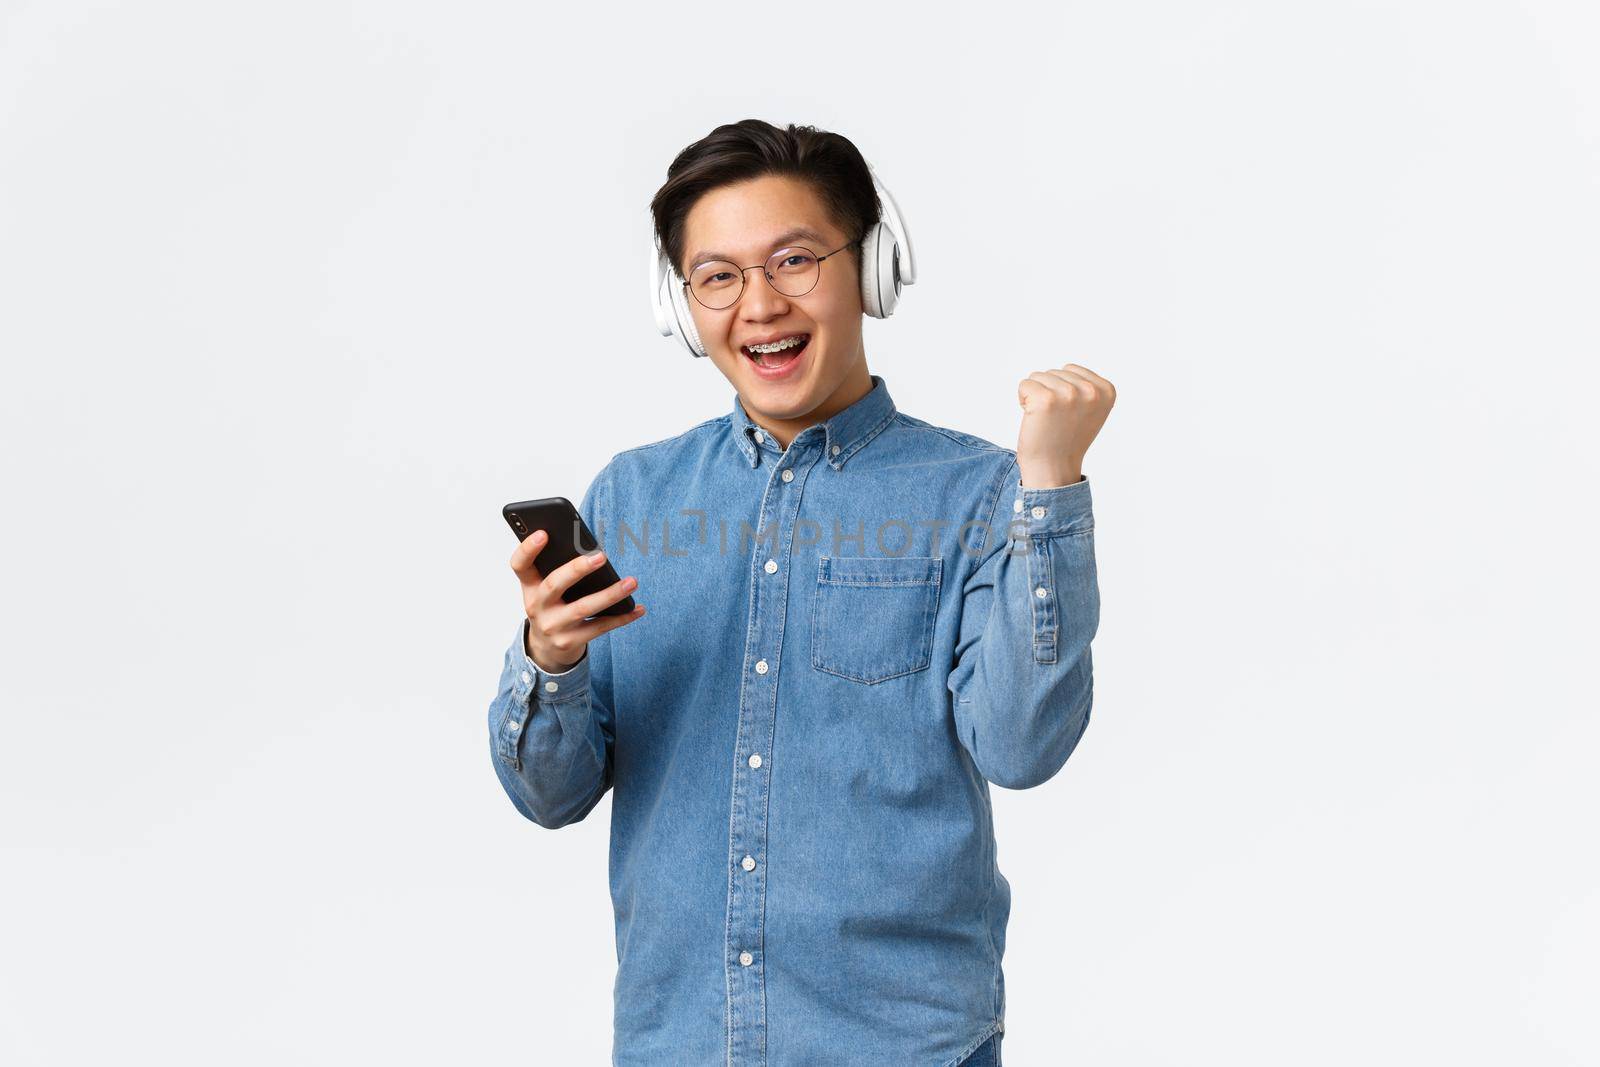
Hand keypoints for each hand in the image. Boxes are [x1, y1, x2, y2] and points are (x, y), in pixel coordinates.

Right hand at [510, 531, 644, 672]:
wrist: (546, 649)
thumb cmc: (553, 607)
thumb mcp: (546, 590)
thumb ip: (559, 570)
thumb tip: (593, 550)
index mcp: (529, 587)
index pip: (520, 565)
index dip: (528, 549)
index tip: (544, 533)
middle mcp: (536, 606)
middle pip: (554, 584)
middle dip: (577, 569)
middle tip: (602, 556)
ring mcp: (552, 626)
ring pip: (583, 607)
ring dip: (610, 594)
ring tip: (632, 582)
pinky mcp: (569, 642)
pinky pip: (599, 627)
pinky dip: (621, 617)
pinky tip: (638, 608)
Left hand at [1015, 362, 1115, 487]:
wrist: (1053, 468)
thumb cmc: (1067, 439)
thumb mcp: (1091, 410)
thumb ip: (1086, 387)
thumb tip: (1066, 370)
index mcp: (1106, 391)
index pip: (1070, 369)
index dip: (1063, 390)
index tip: (1069, 414)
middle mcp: (1091, 391)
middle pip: (1054, 372)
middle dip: (1049, 393)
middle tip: (1055, 420)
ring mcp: (1069, 394)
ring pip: (1038, 377)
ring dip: (1036, 397)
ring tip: (1046, 420)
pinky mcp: (1046, 399)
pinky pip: (1025, 384)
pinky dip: (1023, 400)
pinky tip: (1034, 419)